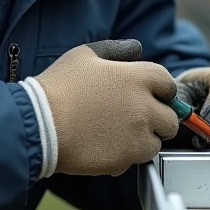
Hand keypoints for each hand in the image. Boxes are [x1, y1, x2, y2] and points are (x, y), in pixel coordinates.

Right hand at [28, 39, 178, 175]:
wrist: (39, 124)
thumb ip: (115, 50)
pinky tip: (104, 147)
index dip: (159, 90)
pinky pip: (137, 160)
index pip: (168, 84)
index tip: (148, 96)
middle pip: (170, 117)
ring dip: (144, 139)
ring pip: (157, 142)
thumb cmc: (58, 87)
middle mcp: (144, 106)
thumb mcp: (84, 55)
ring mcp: (137, 134)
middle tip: (134, 118)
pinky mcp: (126, 159)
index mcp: (137, 77)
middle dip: (157, 118)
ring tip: (116, 134)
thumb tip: (136, 49)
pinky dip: (127, 156)